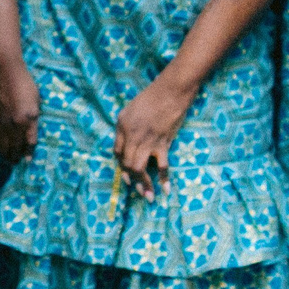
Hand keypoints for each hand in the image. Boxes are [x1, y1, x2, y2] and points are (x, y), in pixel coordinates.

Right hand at [0, 52, 39, 160]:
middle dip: (16, 157)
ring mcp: (2, 122)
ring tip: (7, 159)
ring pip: (3, 146)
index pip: (30, 142)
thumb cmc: (24, 81)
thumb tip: (31, 127)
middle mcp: (16, 124)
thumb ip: (34, 115)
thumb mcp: (36, 99)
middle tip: (16, 163)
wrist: (5, 70)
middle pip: (16, 147)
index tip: (27, 160)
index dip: (29, 152)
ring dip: (5, 154)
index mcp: (29, 119)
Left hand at [113, 76, 194, 201]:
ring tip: (147, 197)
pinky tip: (165, 190)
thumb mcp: (131, 110)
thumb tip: (131, 146)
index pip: (117, 152)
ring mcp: (146, 141)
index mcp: (121, 127)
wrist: (171, 91)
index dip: (122, 165)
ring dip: (143, 185)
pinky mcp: (162, 143)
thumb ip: (127, 128)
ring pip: (139, 168)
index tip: (127, 175)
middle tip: (136, 191)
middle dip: (131, 179)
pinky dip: (163, 179)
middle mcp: (131, 136)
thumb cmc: (152, 97)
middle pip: (126, 163)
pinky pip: (161, 165)